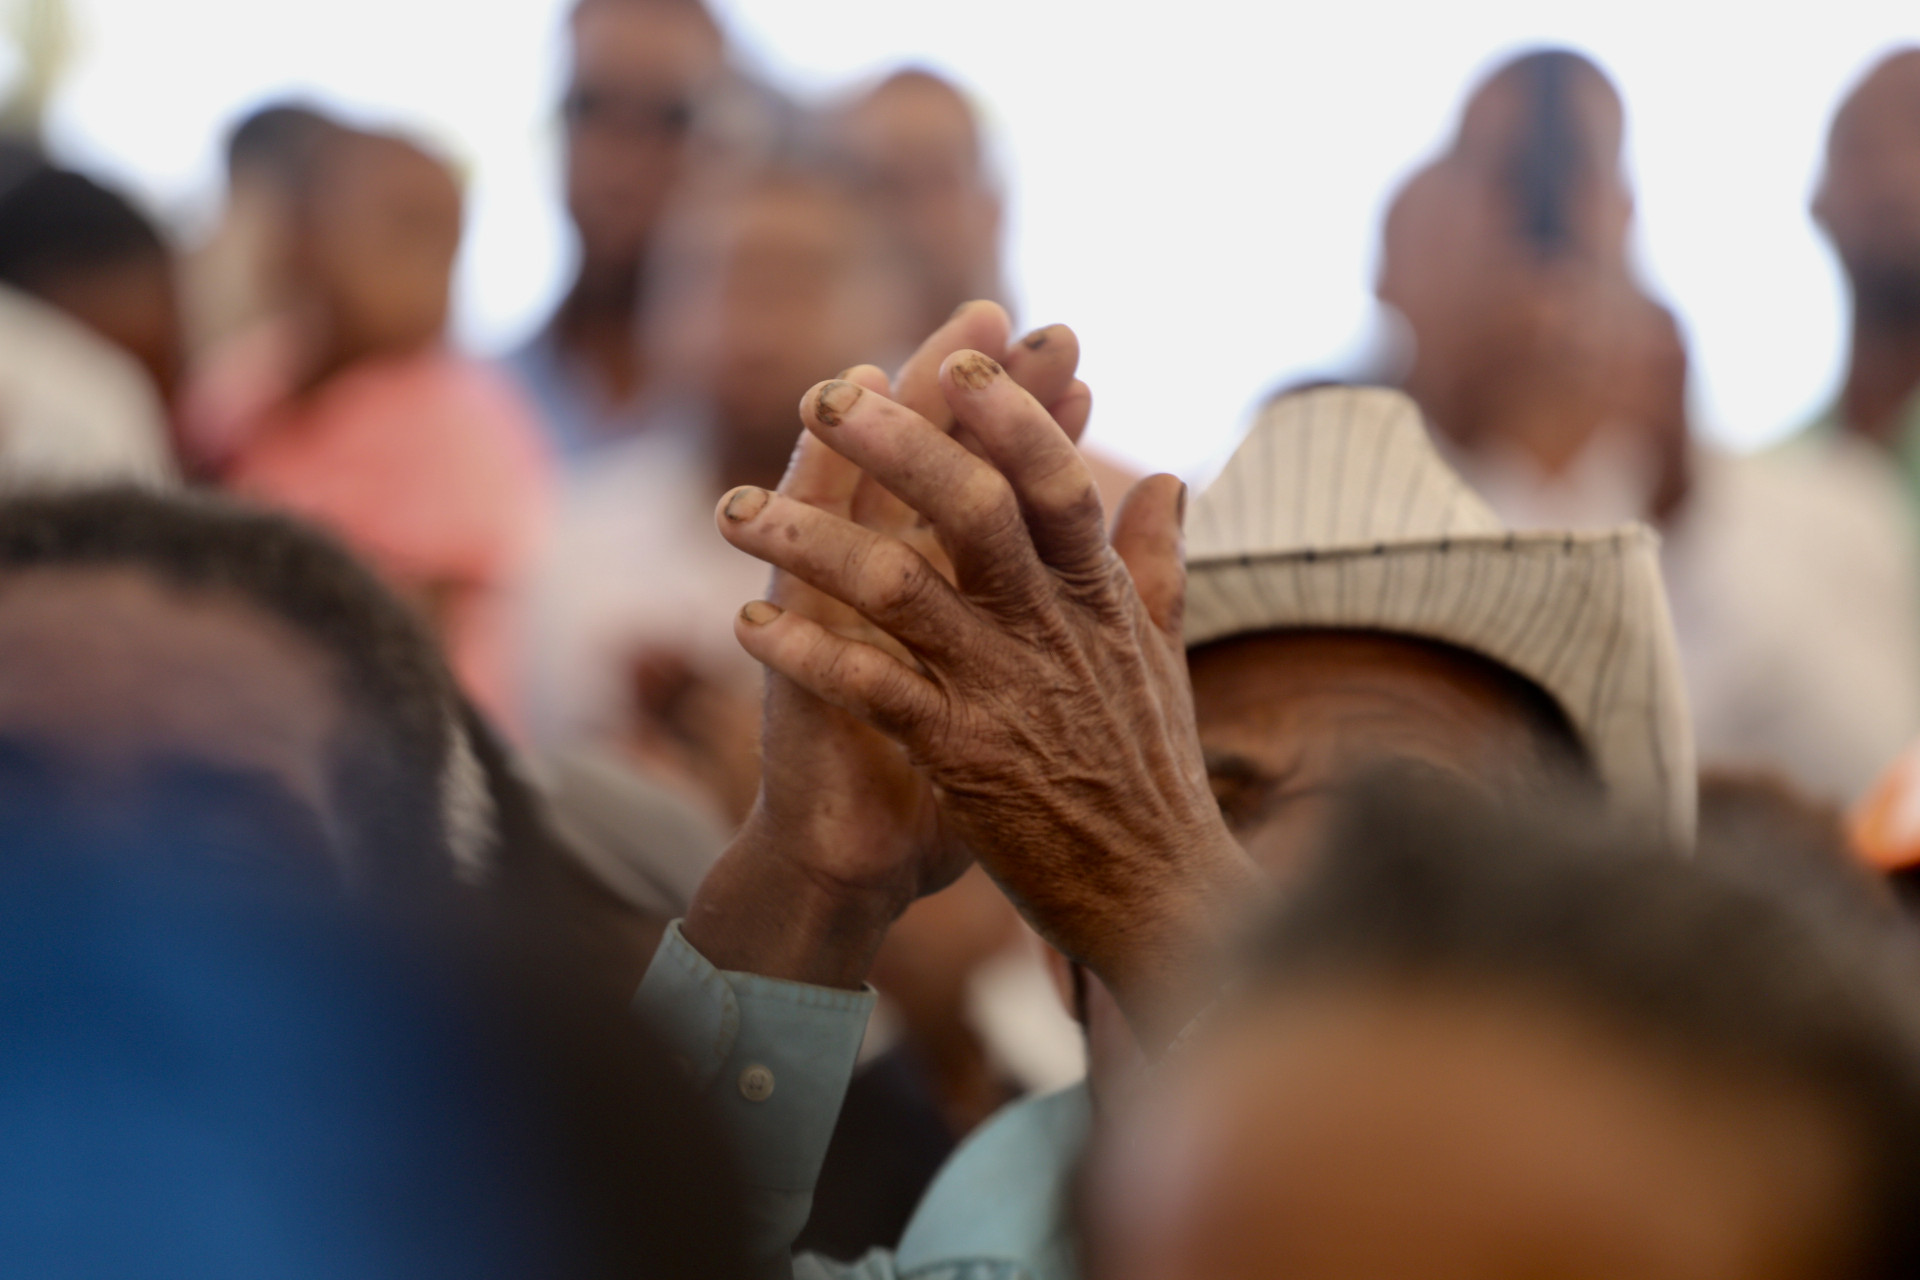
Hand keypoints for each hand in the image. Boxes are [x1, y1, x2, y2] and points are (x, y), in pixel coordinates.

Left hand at [716, 351, 1257, 1044]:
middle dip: (897, 445)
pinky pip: (872, 690)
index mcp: (1098, 597)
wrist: (1161, 896)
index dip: (1007, 415)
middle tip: (823, 400)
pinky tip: (744, 626)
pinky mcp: (964, 758)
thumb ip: (1156, 561)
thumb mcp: (1162, 656)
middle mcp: (1052, 631)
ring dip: (810, 543)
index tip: (956, 359)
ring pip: (901, 589)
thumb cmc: (1153, 772)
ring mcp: (1006, 692)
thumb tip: (1170, 476)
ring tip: (733, 512)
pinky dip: (806, 656)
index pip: (1054, 482)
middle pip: (974, 510)